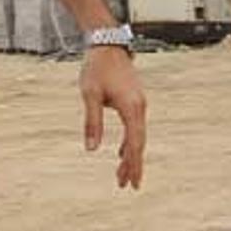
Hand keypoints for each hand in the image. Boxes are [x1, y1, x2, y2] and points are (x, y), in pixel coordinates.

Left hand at [80, 45, 146, 189]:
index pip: (134, 143)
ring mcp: (139, 103)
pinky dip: (130, 142)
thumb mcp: (90, 95)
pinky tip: (122, 152)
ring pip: (137, 135)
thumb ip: (92, 122)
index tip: (131, 183)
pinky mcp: (134, 100)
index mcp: (131, 107)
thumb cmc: (96, 68)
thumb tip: (92, 149)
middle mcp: (140, 107)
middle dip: (133, 165)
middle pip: (138, 143)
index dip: (132, 165)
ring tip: (122, 175)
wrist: (107, 44)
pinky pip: (135, 126)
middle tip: (126, 186)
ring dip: (131, 155)